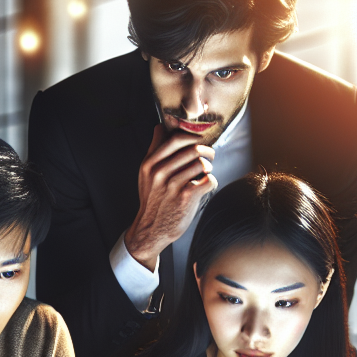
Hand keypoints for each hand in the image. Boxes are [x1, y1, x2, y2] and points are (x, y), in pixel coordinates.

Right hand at [123, 125, 216, 269]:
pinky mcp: (186, 197)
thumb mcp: (146, 174)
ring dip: (208, 167)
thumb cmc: (153, 200)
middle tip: (209, 155)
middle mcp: (160, 172)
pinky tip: (205, 186)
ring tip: (205, 173)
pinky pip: (208, 180)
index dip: (192, 137)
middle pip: (193, 149)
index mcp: (150, 164)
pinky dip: (210, 181)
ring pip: (202, 163)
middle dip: (206, 151)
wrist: (151, 229)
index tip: (198, 142)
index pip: (176, 139)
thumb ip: (154, 150)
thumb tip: (160, 126)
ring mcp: (173, 185)